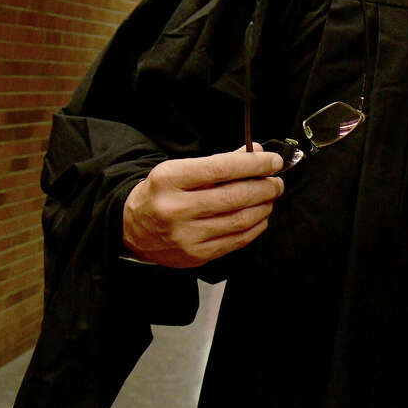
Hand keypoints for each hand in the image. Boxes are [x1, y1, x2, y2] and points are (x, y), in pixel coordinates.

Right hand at [122, 147, 284, 267]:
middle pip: (235, 196)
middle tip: (276, 182)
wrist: (131, 228)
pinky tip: (259, 216)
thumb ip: (218, 162)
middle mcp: (175, 208)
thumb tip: (255, 152)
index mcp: (169, 179)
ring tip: (269, 198)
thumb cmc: (161, 194)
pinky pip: (237, 240)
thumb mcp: (180, 170)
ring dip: (264, 207)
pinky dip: (255, 227)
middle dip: (265, 187)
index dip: (254, 164)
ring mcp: (185, 235)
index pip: (221, 168)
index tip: (273, 161)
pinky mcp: (195, 255)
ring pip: (240, 220)